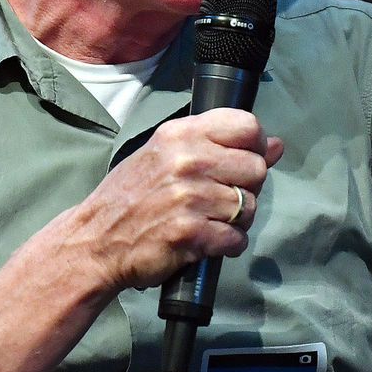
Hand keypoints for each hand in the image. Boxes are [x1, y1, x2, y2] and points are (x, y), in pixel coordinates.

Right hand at [63, 107, 283, 293]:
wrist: (95, 241)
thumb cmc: (131, 196)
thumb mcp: (166, 154)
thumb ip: (218, 145)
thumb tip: (276, 145)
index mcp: (180, 135)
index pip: (247, 126)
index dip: (255, 146)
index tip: (244, 161)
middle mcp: (187, 161)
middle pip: (256, 169)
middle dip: (247, 188)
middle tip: (221, 198)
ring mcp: (190, 197)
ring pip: (250, 207)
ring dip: (236, 220)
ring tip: (210, 221)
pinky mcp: (192, 233)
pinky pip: (236, 238)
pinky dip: (227, 245)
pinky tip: (207, 241)